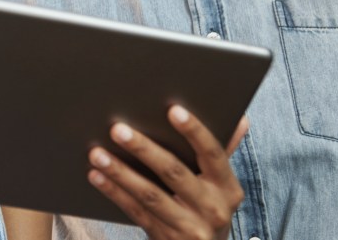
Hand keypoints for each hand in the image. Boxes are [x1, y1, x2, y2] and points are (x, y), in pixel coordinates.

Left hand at [86, 107, 248, 239]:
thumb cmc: (207, 208)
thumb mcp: (220, 186)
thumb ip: (222, 153)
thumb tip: (240, 120)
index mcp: (228, 188)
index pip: (213, 154)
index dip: (194, 131)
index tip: (173, 110)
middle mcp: (213, 208)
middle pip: (174, 172)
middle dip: (144, 149)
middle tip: (118, 129)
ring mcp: (190, 227)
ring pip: (150, 195)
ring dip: (121, 172)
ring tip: (97, 153)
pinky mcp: (167, 239)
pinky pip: (136, 212)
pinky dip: (114, 193)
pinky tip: (96, 175)